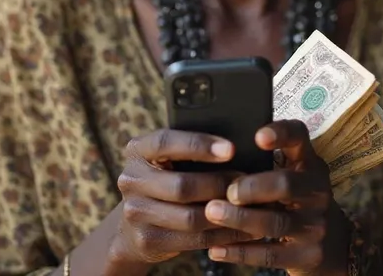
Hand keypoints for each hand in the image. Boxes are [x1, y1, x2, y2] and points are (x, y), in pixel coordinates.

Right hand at [106, 129, 255, 271]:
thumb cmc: (165, 178)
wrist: (134, 225)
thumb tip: (233, 147)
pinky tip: (242, 229)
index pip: (166, 142)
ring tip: (251, 207)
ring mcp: (136, 212)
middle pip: (181, 185)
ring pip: (190, 217)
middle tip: (247, 182)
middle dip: (219, 184)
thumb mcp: (167, 158)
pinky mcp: (147, 240)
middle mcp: (131, 179)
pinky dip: (222, 235)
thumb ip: (189, 150)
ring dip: (225, 213)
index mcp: (137, 150)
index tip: (230, 149)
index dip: (198, 145)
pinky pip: (193, 240)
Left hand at [204, 120, 349, 275]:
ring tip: (211, 212)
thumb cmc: (297, 199)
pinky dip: (240, 252)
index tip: (258, 137)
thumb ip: (265, 161)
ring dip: (240, 218)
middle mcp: (317, 191)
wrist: (334, 245)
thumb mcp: (293, 174)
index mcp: (309, 162)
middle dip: (254, 187)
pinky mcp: (308, 256)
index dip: (281, 133)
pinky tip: (216, 249)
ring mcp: (315, 225)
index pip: (300, 138)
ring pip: (275, 222)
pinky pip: (270, 255)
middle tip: (227, 190)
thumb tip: (216, 149)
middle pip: (287, 184)